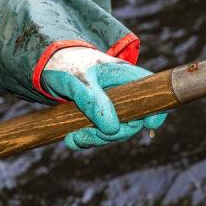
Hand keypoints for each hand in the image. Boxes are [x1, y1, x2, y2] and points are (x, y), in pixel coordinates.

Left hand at [41, 47, 167, 149]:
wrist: (49, 64)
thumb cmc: (68, 65)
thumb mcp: (79, 80)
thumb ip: (94, 101)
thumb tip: (112, 129)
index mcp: (127, 77)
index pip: (152, 94)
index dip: (156, 111)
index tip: (149, 125)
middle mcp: (125, 94)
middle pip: (134, 121)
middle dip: (113, 134)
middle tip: (86, 135)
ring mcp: (113, 106)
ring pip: (116, 131)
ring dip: (96, 139)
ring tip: (73, 138)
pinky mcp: (99, 116)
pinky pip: (100, 134)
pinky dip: (86, 141)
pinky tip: (71, 139)